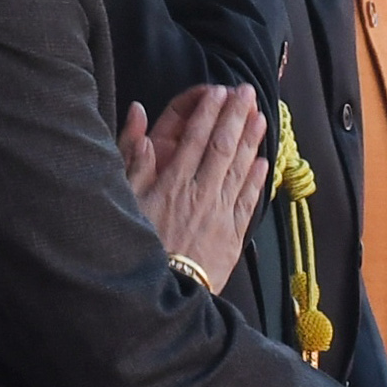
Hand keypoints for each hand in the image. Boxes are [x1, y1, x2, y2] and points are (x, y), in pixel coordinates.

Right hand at [120, 86, 272, 282]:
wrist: (158, 295)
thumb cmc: (134, 248)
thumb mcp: (122, 202)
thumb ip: (132, 159)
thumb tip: (138, 119)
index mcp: (172, 184)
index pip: (195, 138)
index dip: (209, 112)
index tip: (219, 92)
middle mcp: (201, 194)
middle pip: (223, 147)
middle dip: (236, 116)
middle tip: (247, 91)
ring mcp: (220, 214)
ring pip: (240, 169)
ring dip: (252, 140)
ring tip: (261, 115)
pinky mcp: (232, 236)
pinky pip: (248, 200)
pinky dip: (256, 179)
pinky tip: (263, 161)